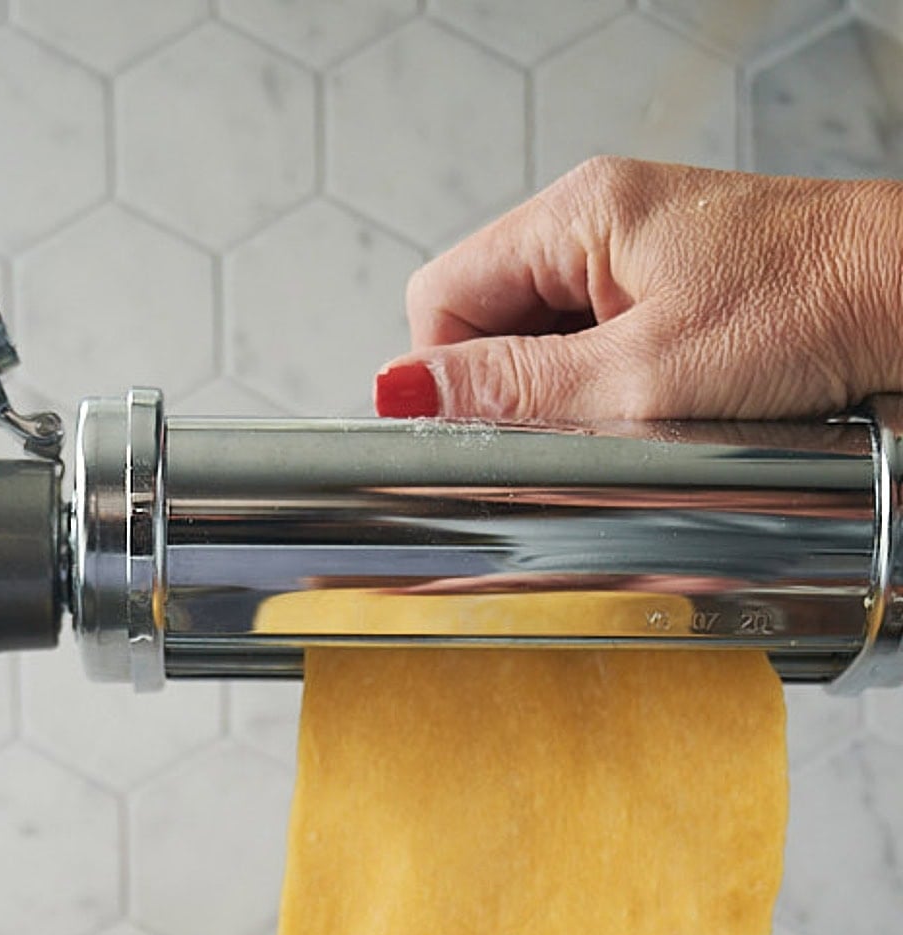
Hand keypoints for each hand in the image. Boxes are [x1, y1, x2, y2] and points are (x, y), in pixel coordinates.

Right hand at [375, 158, 902, 422]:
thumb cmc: (813, 309)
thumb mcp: (641, 372)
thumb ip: (515, 388)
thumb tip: (403, 392)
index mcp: (580, 214)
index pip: (442, 297)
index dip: (445, 377)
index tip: (474, 438)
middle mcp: (602, 225)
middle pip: (489, 323)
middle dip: (511, 395)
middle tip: (569, 438)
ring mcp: (642, 261)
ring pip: (544, 347)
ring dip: (566, 403)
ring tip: (630, 425)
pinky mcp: (679, 298)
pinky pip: (601, 354)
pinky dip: (611, 397)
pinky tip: (656, 416)